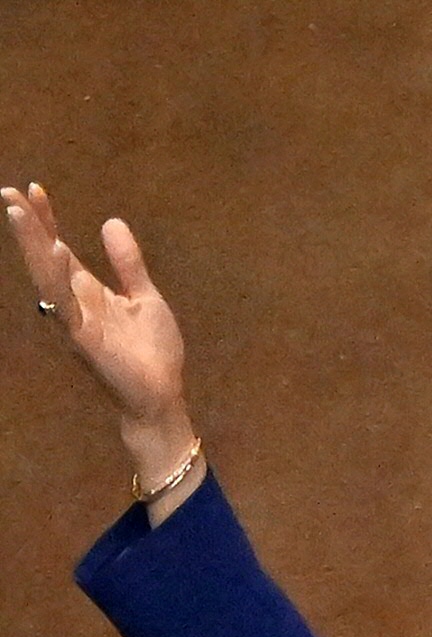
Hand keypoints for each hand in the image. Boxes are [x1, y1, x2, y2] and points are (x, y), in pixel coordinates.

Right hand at [6, 184, 197, 497]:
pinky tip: (50, 252)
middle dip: (27, 226)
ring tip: (17, 211)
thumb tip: (111, 222)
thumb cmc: (152, 352)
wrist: (161, 396)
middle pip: (44, 257)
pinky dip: (55, 279)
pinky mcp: (82, 338)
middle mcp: (73, 302)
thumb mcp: (145, 297)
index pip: (58, 249)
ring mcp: (73, 320)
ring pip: (46, 276)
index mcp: (87, 291)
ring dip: (32, 244)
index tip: (34, 188)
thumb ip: (128, 263)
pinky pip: (63, 305)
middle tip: (8, 191)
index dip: (46, 221)